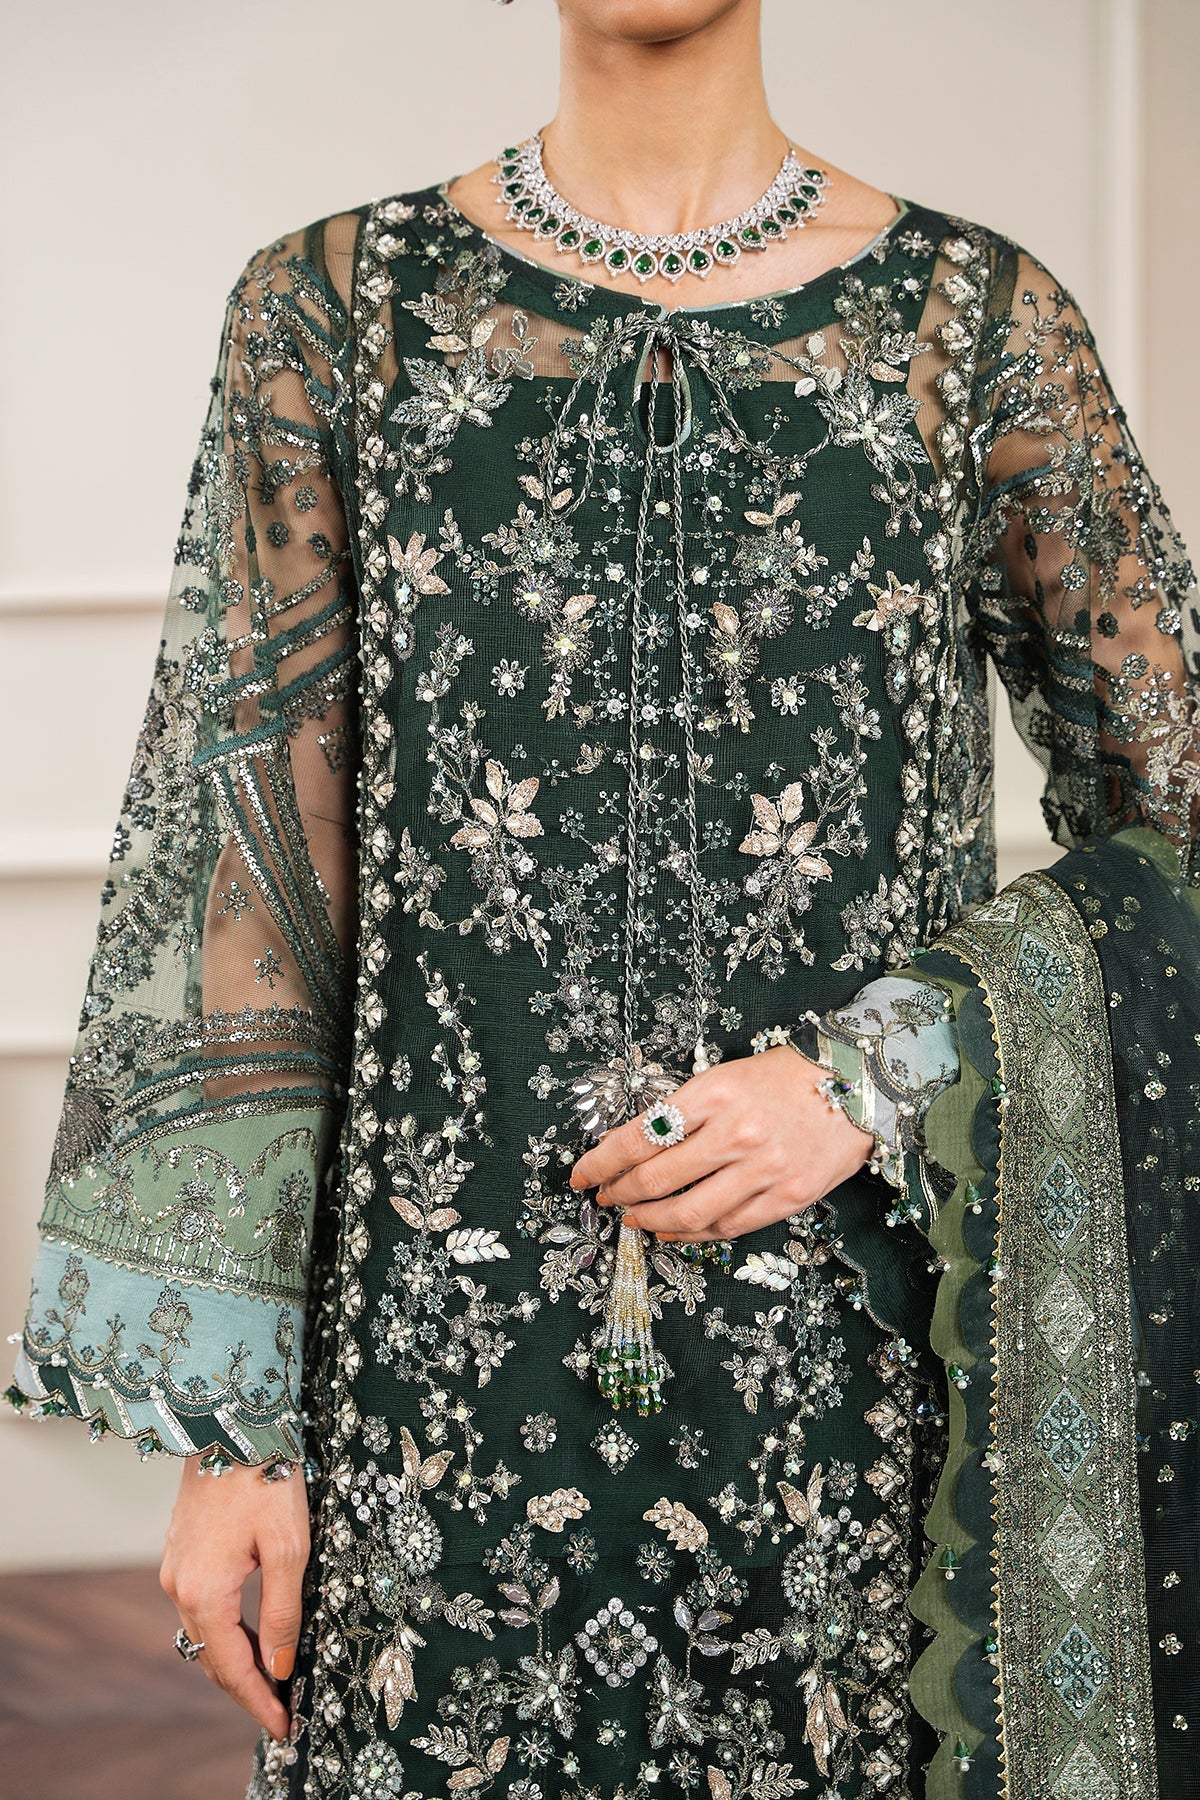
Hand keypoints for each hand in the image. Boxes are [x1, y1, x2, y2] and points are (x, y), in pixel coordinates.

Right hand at [159, 1454, 309, 1741]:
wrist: (231, 1423)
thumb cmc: (265, 1480)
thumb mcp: (287, 1548)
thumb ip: (282, 1611)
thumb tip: (280, 1666)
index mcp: (204, 1591)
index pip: (232, 1668)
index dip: (259, 1702)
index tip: (285, 1727)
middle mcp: (179, 1585)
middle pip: (213, 1657)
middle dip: (247, 1688)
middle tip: (281, 1712)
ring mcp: (175, 1567)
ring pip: (205, 1632)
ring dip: (236, 1659)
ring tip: (272, 1679)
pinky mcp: (181, 1550)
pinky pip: (201, 1607)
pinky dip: (225, 1629)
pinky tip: (251, 1631)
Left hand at [569, 1044, 874, 1241]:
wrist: (855, 1085)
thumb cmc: (784, 1077)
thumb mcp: (725, 1076)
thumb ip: (683, 1110)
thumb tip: (634, 1146)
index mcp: (714, 1092)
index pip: (639, 1136)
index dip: (600, 1162)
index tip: (581, 1175)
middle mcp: (737, 1133)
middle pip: (656, 1178)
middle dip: (619, 1193)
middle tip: (604, 1197)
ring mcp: (764, 1170)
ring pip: (687, 1212)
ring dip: (649, 1220)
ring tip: (633, 1219)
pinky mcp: (787, 1197)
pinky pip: (726, 1227)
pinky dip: (691, 1234)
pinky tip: (673, 1231)